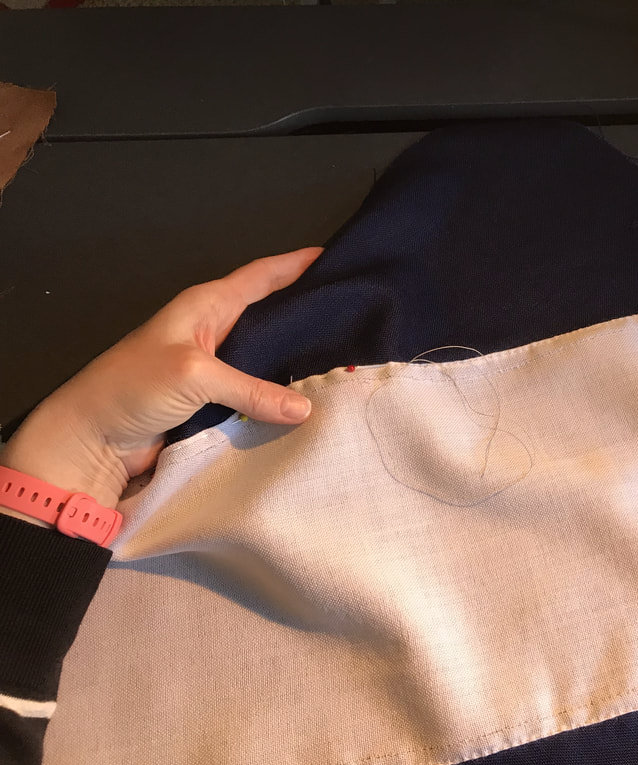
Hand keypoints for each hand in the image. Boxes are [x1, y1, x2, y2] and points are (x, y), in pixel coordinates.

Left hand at [0, 248, 322, 511]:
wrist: (91, 439)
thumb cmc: (132, 387)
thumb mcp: (195, 376)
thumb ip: (253, 389)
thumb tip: (306, 409)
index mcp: (206, 306)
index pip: (261, 276)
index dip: (296, 265)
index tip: (335, 258)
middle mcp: (214, 331)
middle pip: (270, 314)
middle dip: (306, 311)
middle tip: (352, 313)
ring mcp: (215, 367)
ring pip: (267, 356)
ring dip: (297, 358)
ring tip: (344, 357)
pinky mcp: (214, 400)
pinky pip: (258, 391)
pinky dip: (281, 394)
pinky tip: (309, 398)